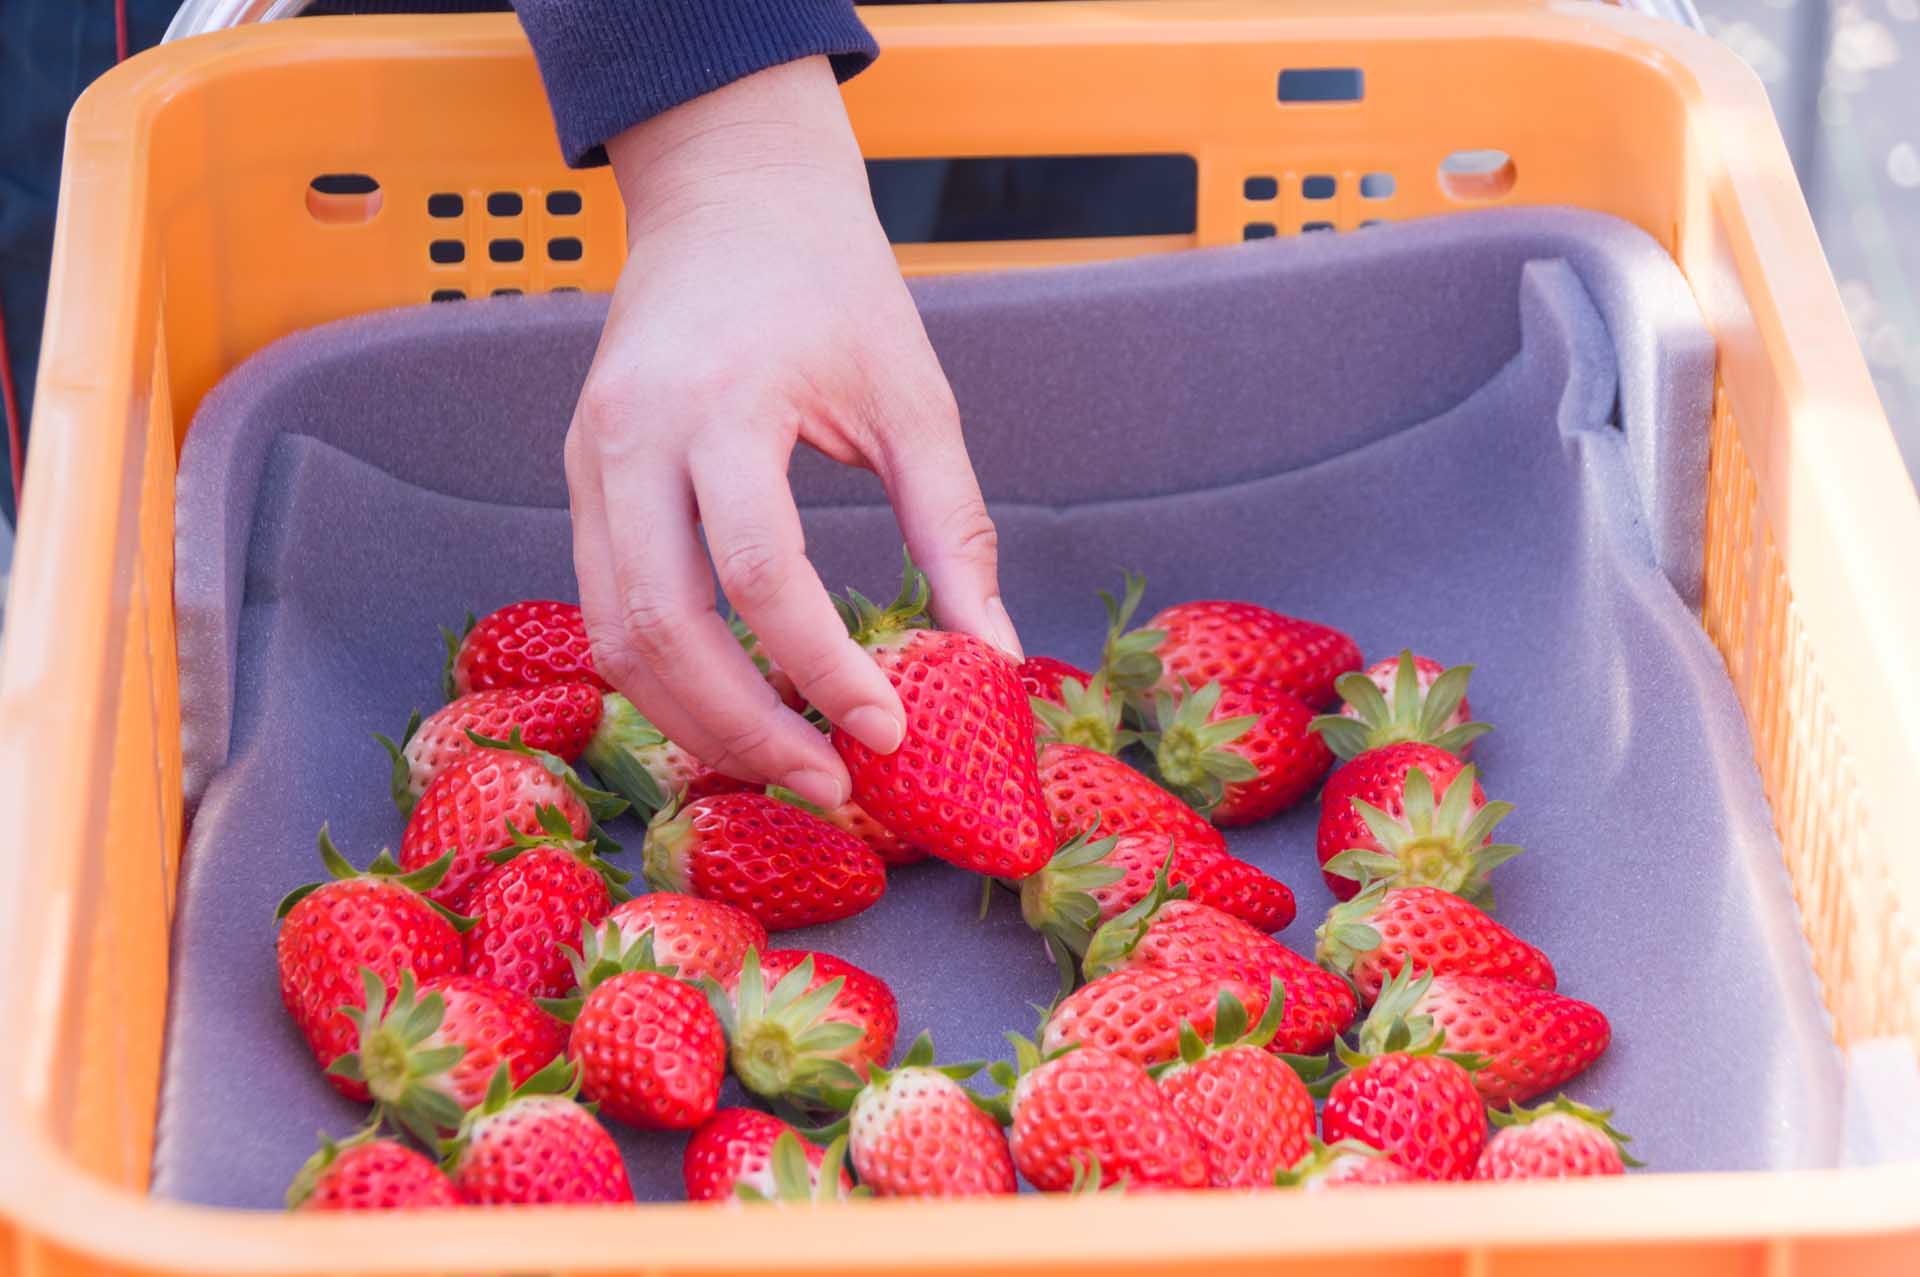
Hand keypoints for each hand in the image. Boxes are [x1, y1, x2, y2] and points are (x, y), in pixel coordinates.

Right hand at [565, 56, 1019, 810]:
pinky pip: (606, 606)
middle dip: (744, 729)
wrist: (729, 194)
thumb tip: (995, 659)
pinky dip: (666, 676)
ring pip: (613, 636)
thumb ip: (955, 529)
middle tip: (832, 785)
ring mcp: (585, 458)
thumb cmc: (833, 285)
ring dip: (694, 721)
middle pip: (659, 627)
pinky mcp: (578, 478)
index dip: (822, 668)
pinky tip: (736, 708)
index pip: (760, 570)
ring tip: (787, 764)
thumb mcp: (913, 397)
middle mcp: (629, 435)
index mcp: (720, 399)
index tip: (886, 732)